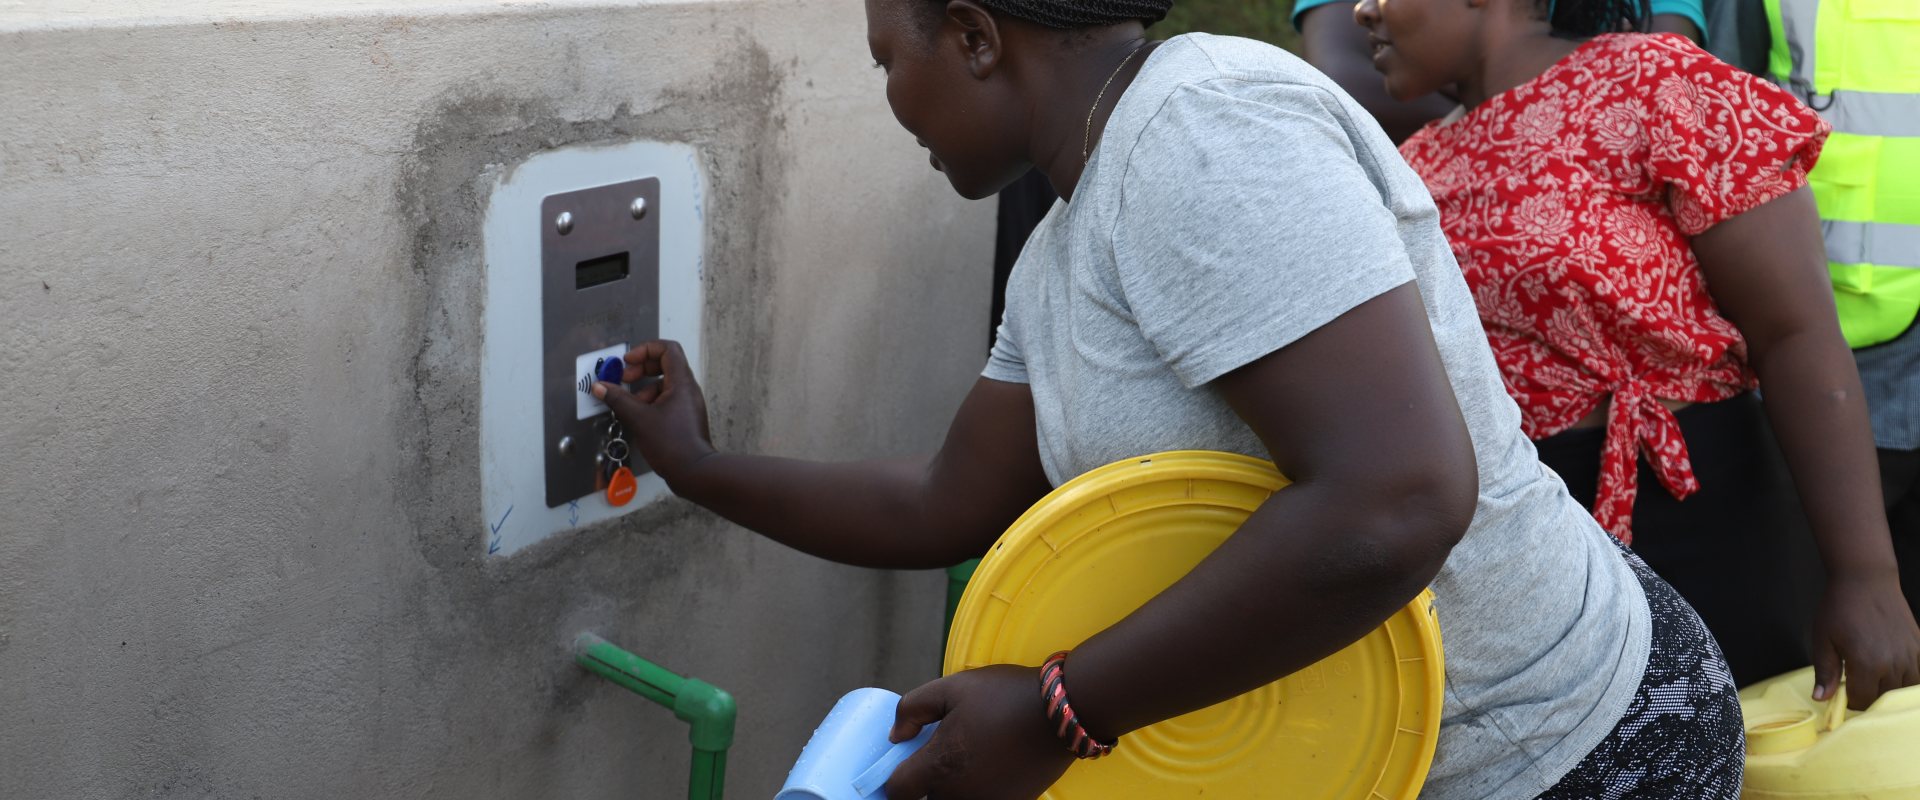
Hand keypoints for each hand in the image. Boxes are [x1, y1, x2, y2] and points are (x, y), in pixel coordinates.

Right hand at [591, 340, 714, 489]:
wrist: (693, 472)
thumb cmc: (672, 445)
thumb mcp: (638, 418)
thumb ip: (618, 399)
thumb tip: (601, 387)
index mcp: (681, 383)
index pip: (668, 349)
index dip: (645, 349)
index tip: (628, 362)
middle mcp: (688, 389)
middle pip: (665, 363)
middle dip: (641, 368)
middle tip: (624, 378)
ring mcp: (687, 403)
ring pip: (664, 384)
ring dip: (643, 388)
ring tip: (629, 403)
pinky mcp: (684, 417)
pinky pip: (666, 400)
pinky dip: (650, 402)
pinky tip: (638, 416)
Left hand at [884, 665, 1075, 799]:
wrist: (1061, 712)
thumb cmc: (1004, 695)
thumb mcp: (951, 687)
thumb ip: (911, 708)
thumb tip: (895, 736)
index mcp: (939, 766)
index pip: (897, 792)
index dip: (894, 778)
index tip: (903, 762)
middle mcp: (960, 794)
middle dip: (926, 782)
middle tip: (939, 755)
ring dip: (952, 788)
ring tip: (967, 757)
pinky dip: (979, 789)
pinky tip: (990, 765)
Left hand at [1812, 569, 1919, 709]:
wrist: (1866, 580)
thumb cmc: (1839, 608)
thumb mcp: (1823, 640)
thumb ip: (1825, 672)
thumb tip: (1822, 698)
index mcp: (1866, 663)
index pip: (1862, 701)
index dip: (1850, 700)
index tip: (1843, 691)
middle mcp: (1893, 663)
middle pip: (1883, 698)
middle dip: (1868, 696)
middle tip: (1856, 683)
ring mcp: (1910, 655)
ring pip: (1903, 690)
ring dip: (1888, 689)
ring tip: (1873, 677)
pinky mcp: (1919, 646)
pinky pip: (1918, 674)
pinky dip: (1906, 678)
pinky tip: (1891, 670)